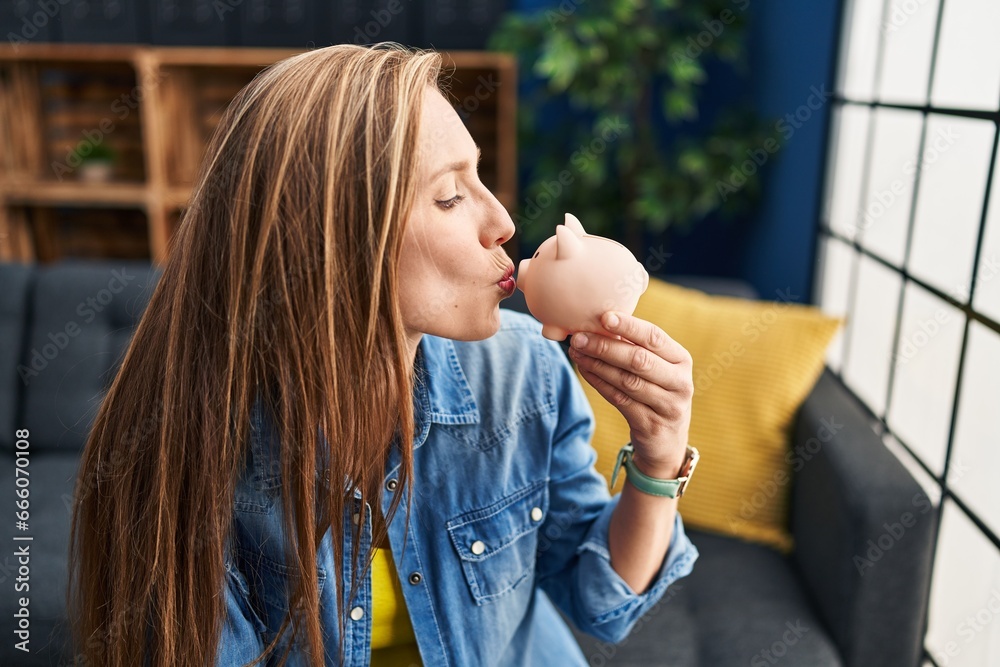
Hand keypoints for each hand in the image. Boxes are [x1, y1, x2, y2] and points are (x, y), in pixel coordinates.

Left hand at [567, 311, 692, 477]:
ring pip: (626, 381)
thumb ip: (636, 347)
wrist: (667, 442)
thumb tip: (599, 322)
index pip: (654, 337)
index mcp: (681, 359)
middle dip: (605, 346)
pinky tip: (585, 370)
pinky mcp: (651, 424)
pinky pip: (619, 400)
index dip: (629, 326)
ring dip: (597, 364)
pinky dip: (599, 383)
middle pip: (639, 360)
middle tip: (578, 337)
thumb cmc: (656, 393)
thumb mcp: (657, 369)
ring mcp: (668, 406)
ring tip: (576, 352)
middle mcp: (680, 382)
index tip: (603, 316)